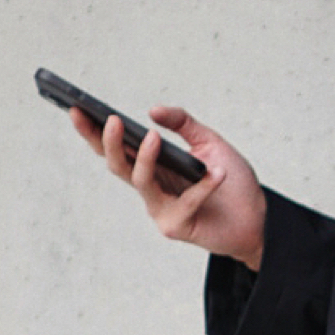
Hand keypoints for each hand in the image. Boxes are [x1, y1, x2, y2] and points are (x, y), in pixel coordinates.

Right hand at [71, 101, 266, 266]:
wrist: (259, 218)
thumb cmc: (233, 182)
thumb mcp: (209, 142)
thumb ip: (183, 124)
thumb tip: (152, 111)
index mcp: (153, 166)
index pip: (116, 148)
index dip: (92, 131)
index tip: (75, 108)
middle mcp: (151, 188)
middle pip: (118, 165)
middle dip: (109, 143)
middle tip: (111, 121)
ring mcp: (161, 209)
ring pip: (141, 182)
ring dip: (145, 158)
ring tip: (153, 137)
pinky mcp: (177, 226)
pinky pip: (185, 202)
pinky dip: (203, 186)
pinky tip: (216, 172)